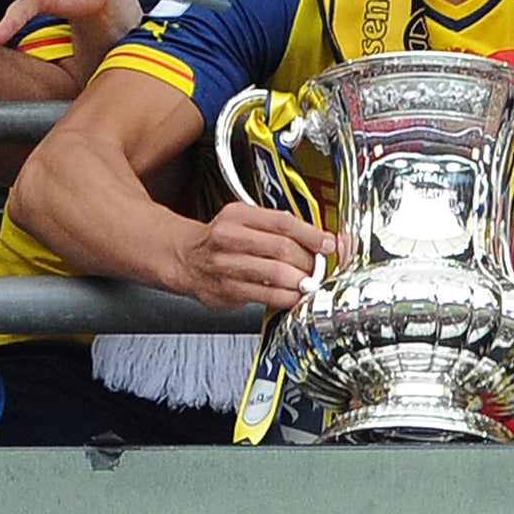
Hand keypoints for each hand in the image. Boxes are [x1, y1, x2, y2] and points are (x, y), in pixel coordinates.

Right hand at [180, 202, 333, 310]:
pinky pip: (265, 296)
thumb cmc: (221, 239)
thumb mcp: (245, 220)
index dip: (311, 235)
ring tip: (310, 282)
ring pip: (275, 274)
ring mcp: (226, 266)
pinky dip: (286, 297)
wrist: (185, 258)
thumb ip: (277, 227)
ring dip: (300, 281)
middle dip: (308, 261)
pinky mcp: (227, 290)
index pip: (283, 223)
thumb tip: (317, 239)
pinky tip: (294, 295)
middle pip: (281, 249)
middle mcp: (229, 238)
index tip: (328, 244)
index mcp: (238, 215)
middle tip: (319, 267)